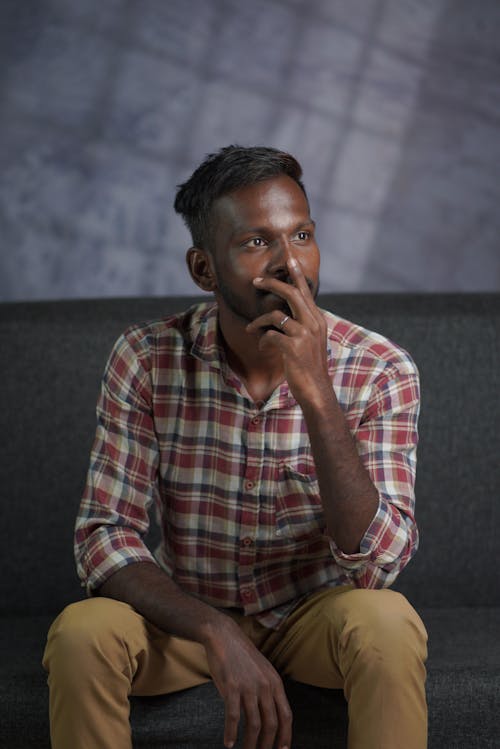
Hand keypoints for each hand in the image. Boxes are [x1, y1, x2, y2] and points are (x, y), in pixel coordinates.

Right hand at [204, 618, 291, 748]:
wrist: (223, 636)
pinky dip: (231, 733)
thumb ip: (267, 690)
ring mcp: (248, 686)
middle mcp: (265, 686)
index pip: (286, 715)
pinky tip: (228, 743)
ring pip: (254, 724)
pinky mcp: (231, 687)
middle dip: (267, 745)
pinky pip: (233, 717)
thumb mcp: (262, 670)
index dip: (286, 735)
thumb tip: (269, 716)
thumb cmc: (241, 655)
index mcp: (275, 682)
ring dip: (250, 743)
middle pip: (271, 724)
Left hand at [246, 258, 331, 407]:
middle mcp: (313, 322)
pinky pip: (269, 335)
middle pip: (291, 292)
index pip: (305, 290)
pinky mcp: (293, 347)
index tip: (288, 256)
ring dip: (258, 322)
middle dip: (271, 283)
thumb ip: (300, 324)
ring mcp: (304, 334)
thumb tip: (279, 314)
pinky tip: (263, 347)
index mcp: (317, 319)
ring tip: (250, 330)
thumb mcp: (309, 341)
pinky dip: (263, 340)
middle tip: (255, 280)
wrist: (316, 390)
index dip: (296, 272)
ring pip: (275, 315)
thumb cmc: (308, 366)